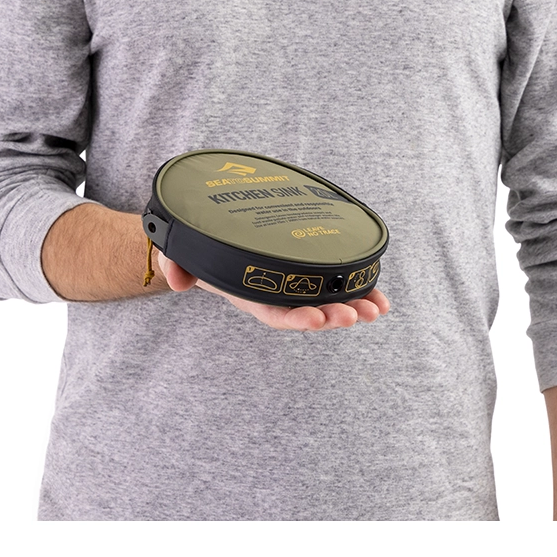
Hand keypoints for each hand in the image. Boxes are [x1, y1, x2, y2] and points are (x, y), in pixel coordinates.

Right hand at [156, 250, 389, 329]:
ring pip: (327, 301)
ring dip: (354, 307)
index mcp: (249, 293)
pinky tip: (380, 298)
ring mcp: (293, 283)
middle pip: (308, 312)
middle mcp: (274, 293)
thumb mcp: (181, 252)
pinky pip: (337, 283)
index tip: (316, 317)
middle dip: (333, 316)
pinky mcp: (307, 269)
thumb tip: (178, 280)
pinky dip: (359, 291)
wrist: (209, 238)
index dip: (295, 318)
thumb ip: (176, 264)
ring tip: (378, 309)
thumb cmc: (198, 249)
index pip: (274, 313)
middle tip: (356, 314)